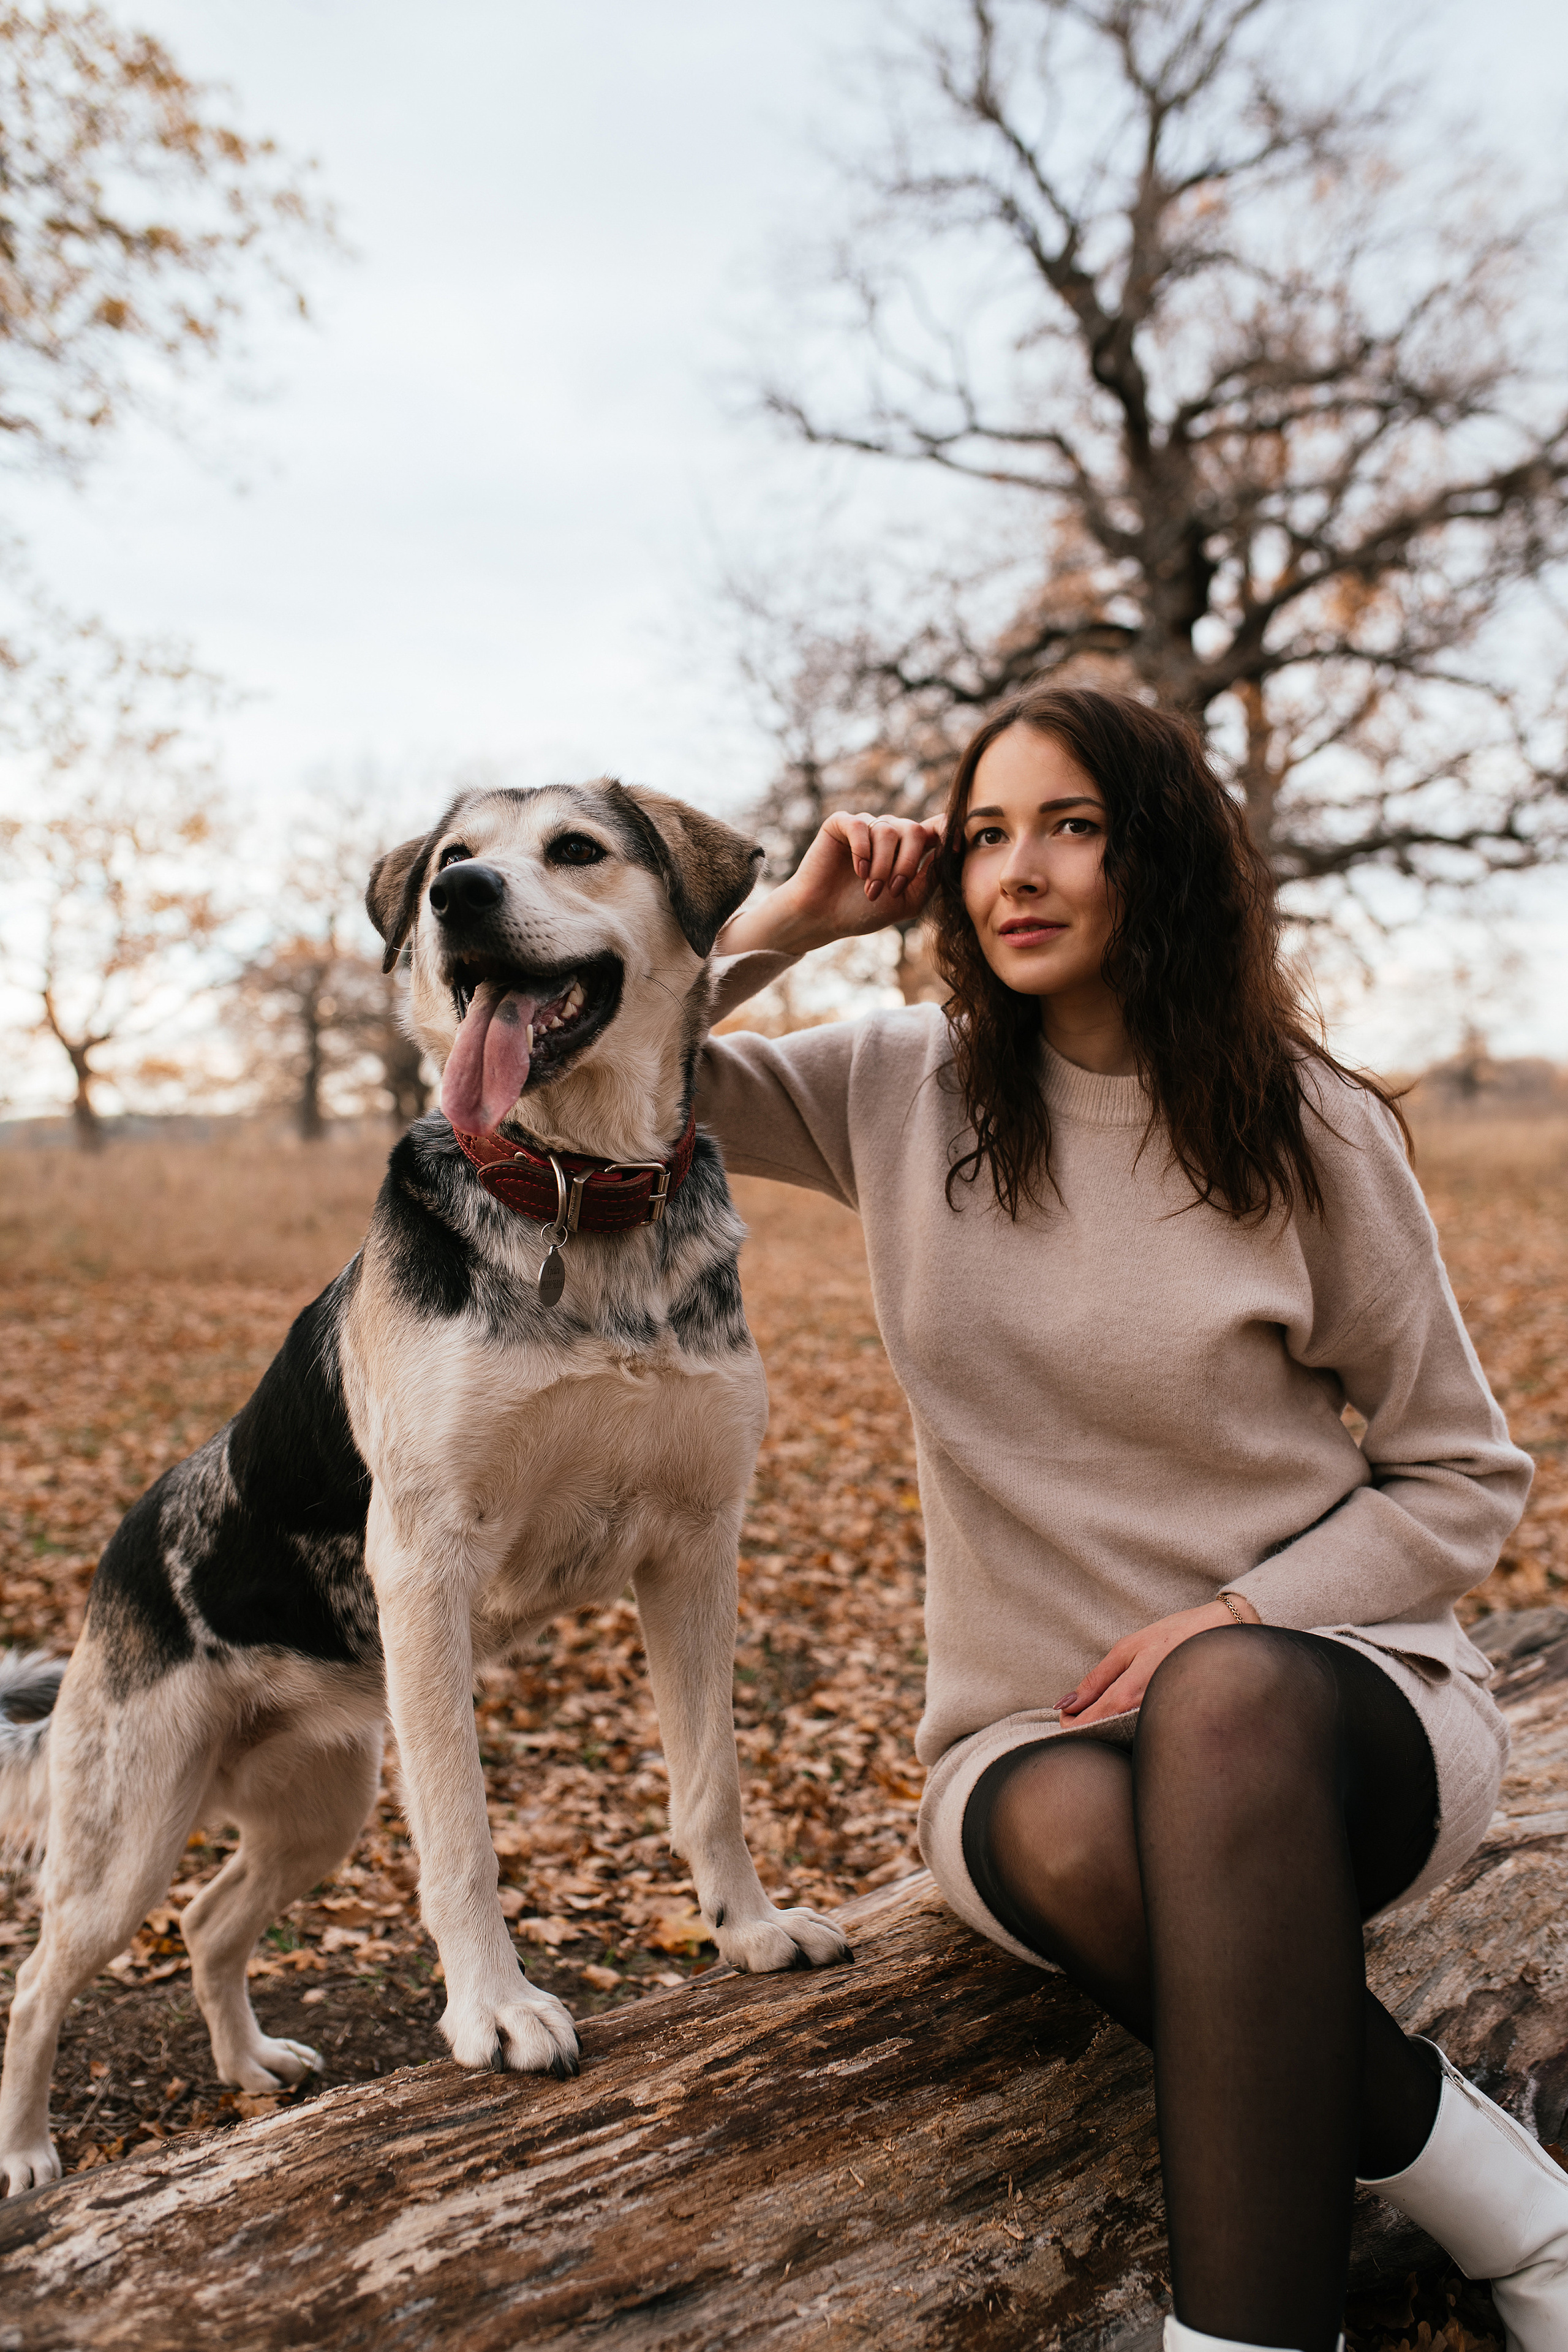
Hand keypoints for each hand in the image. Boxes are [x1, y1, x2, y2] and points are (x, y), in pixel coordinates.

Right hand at [715, 810, 944, 956]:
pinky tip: (858, 871)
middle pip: (915, 830)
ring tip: (869, 890)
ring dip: (882, 865)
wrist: (824, 917)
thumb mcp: (908, 902)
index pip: (937, 827)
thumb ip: (931, 878)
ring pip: (887, 830)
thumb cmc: (864, 911)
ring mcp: (867, 825)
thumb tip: (947, 851)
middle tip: (891, 889)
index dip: (951, 830)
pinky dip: (862, 851)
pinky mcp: (842, 823)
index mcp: (910, 848)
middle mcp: (891, 832)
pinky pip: (861, 825)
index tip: (957, 849)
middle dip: (907, 863)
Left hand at [1056, 1594, 1260, 1725]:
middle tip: (1084, 1712)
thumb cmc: (1175, 1637)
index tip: (1066, 1715)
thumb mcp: (1128, 1649)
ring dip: (1107, 1731)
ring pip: (1121, 1739)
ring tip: (1107, 1712)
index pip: (1086, 1725)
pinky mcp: (1172, 1726)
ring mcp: (1160, 1724)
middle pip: (1102, 1738)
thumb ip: (1096, 1679)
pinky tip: (1131, 1716)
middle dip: (1086, 1729)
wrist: (1226, 1638)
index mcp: (1128, 1695)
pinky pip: (1142, 1736)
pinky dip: (1128, 1730)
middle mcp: (1143, 1717)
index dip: (1069, 1724)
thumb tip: (1065, 1703)